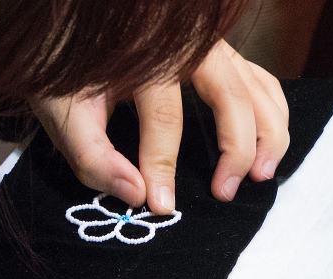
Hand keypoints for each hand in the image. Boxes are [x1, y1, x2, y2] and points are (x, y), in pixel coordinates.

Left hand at [30, 39, 289, 214]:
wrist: (72, 16)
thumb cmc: (63, 64)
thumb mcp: (60, 107)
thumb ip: (90, 154)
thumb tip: (135, 194)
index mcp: (147, 55)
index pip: (165, 118)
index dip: (163, 167)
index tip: (161, 205)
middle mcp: (189, 44)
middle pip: (230, 97)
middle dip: (235, 150)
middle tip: (224, 193)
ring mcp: (212, 44)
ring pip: (257, 87)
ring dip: (269, 134)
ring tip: (262, 176)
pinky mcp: (222, 51)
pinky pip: (261, 79)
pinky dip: (272, 112)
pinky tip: (266, 146)